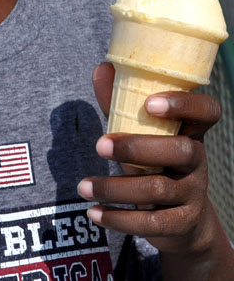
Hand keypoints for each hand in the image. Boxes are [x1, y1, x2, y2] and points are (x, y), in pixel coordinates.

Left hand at [77, 62, 231, 273]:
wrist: (181, 221)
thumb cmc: (154, 161)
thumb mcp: (141, 132)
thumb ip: (122, 102)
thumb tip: (102, 67)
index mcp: (190, 131)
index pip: (207, 111)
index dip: (185, 104)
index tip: (149, 103)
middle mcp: (197, 160)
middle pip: (180, 151)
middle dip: (137, 147)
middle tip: (99, 145)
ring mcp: (192, 194)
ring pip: (158, 189)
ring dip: (114, 187)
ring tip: (82, 186)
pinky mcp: (181, 223)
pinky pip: (151, 224)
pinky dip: (118, 218)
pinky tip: (93, 213)